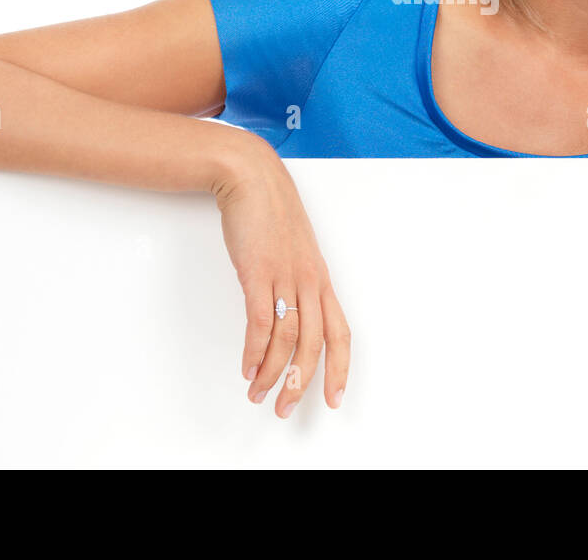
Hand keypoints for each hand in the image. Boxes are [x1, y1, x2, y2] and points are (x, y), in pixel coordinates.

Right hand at [211, 130, 350, 417]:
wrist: (252, 178)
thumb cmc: (270, 213)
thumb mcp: (291, 251)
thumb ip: (293, 281)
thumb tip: (286, 314)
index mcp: (321, 279)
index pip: (340, 332)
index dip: (339, 368)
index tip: (333, 397)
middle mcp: (309, 282)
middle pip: (315, 345)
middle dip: (301, 383)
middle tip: (285, 408)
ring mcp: (285, 277)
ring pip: (288, 340)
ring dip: (271, 373)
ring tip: (258, 393)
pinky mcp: (258, 273)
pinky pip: (261, 323)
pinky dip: (254, 351)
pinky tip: (247, 367)